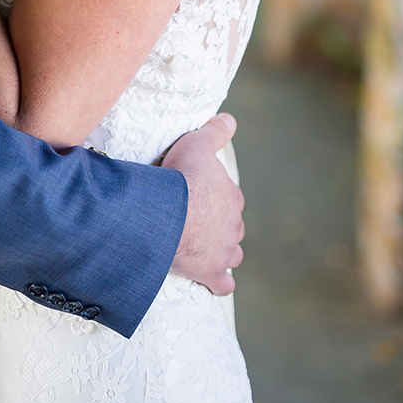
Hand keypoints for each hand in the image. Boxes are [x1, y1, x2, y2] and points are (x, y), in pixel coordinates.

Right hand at [161, 113, 244, 294]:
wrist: (169, 213)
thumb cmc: (181, 177)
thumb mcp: (196, 145)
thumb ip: (214, 132)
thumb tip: (229, 118)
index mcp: (230, 198)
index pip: (229, 199)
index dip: (215, 199)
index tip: (198, 198)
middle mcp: (233, 226)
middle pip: (231, 228)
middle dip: (219, 227)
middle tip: (195, 223)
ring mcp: (224, 251)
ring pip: (231, 254)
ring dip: (221, 253)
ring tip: (203, 251)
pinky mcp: (210, 272)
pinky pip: (222, 284)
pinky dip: (218, 284)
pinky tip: (212, 283)